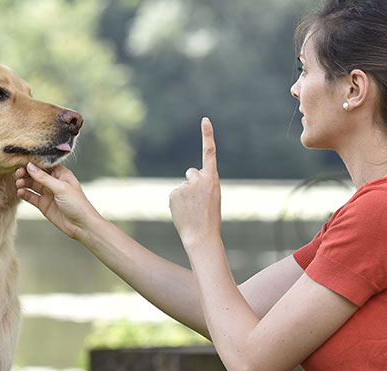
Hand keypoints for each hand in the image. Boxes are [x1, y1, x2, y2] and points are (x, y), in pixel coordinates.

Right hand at [15, 163, 96, 240]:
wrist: (81, 225)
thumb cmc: (77, 204)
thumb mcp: (61, 188)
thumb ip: (44, 178)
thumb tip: (30, 166)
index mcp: (61, 174)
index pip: (45, 164)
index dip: (34, 162)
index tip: (22, 161)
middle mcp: (53, 182)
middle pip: (36, 174)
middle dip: (26, 173)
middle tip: (18, 173)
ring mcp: (48, 193)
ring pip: (32, 185)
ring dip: (24, 183)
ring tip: (18, 184)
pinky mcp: (43, 204)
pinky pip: (31, 197)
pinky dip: (25, 194)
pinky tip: (20, 192)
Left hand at [168, 118, 222, 244]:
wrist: (201, 235)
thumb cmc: (210, 217)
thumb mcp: (213, 196)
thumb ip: (203, 183)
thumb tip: (188, 177)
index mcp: (213, 178)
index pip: (209, 152)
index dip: (207, 135)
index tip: (205, 120)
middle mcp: (198, 178)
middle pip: (191, 172)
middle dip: (192, 183)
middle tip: (198, 200)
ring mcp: (185, 185)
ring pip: (183, 185)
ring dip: (185, 195)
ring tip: (191, 209)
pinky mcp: (173, 193)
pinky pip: (174, 194)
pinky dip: (177, 202)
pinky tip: (183, 212)